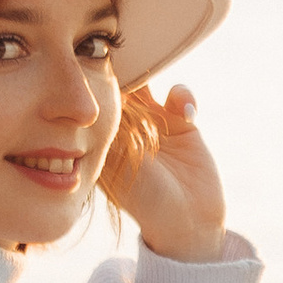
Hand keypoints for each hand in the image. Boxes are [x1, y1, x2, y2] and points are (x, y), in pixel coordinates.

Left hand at [102, 82, 227, 262]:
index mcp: (104, 137)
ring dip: (153, 76)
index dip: (97, 82)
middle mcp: (127, 127)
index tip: (101, 68)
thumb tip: (93, 95)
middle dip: (127, 71)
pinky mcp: (182, 123)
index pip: (95, 100)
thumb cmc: (147, 201)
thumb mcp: (120, 163)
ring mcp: (155, 123)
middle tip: (132, 60)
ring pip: (149, 83)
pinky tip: (187, 113)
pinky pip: (179, 95)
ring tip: (155, 78)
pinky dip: (183, 96)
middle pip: (121, 85)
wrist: (189, 222)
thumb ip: (110, 129)